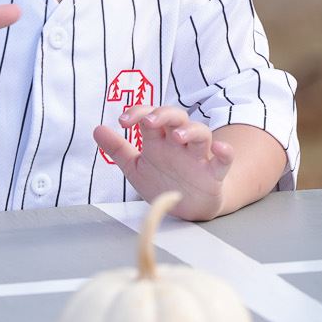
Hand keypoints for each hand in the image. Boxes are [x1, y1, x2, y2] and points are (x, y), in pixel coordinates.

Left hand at [93, 105, 232, 221]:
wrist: (187, 208)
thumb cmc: (163, 182)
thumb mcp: (135, 167)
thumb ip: (118, 149)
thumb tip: (97, 129)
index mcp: (160, 140)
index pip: (150, 117)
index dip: (138, 113)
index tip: (123, 121)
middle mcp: (179, 145)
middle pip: (177, 118)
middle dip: (164, 115)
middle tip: (150, 121)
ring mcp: (198, 157)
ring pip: (201, 133)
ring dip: (191, 131)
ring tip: (178, 136)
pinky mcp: (214, 174)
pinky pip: (224, 160)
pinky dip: (224, 152)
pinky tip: (219, 148)